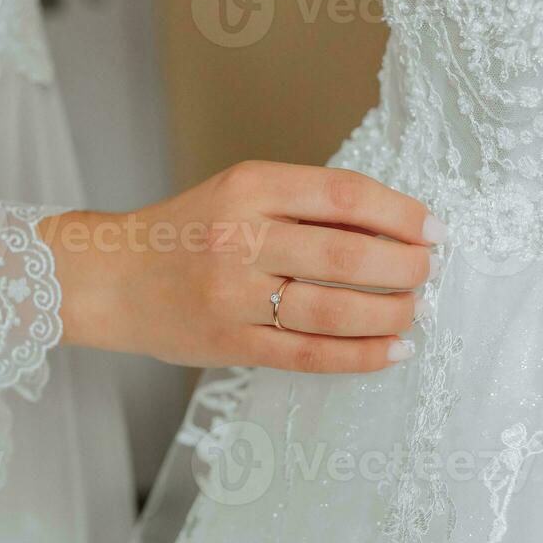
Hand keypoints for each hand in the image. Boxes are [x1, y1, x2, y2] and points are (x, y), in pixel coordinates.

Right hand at [42, 161, 444, 372]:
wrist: (109, 278)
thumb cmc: (188, 231)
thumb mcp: (240, 193)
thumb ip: (306, 204)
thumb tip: (395, 226)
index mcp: (249, 187)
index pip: (344, 195)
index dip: (400, 213)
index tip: (432, 228)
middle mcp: (241, 238)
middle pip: (347, 256)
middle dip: (405, 267)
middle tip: (429, 271)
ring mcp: (233, 296)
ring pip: (333, 311)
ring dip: (391, 313)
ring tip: (416, 310)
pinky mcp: (230, 344)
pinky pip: (309, 355)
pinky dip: (361, 356)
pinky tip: (395, 350)